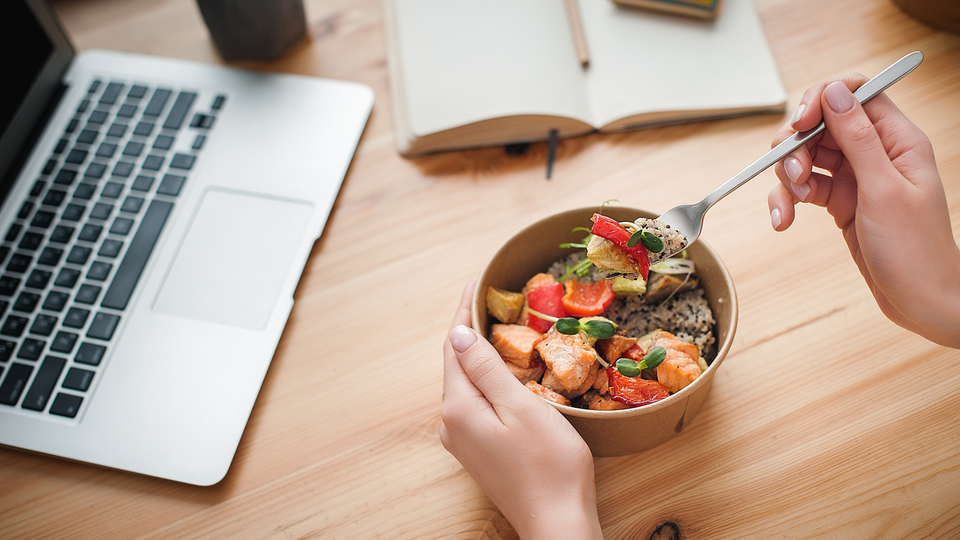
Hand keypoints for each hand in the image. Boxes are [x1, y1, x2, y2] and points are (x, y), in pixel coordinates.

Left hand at [440, 282, 603, 538]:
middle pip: (455, 364)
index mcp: (458, 408)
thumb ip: (488, 370)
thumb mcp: (522, 408)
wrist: (557, 523)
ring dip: (477, 353)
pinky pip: (473, 402)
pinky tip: (500, 369)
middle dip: (468, 329)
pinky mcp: (476, 451)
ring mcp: (462, 441)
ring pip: (464, 383)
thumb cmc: (549, 465)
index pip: (454, 347)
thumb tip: (459, 334)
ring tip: (495, 322)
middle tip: (487, 296)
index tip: (476, 281)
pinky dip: (483, 378)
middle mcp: (451, 424)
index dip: (464, 311)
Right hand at [768, 76, 959, 347]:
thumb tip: (834, 92)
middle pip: (821, 125)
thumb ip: (857, 138)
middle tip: (794, 175)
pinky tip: (782, 221)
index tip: (800, 125)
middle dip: (796, 147)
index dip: (821, 100)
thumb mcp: (883, 190)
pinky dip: (787, 201)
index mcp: (897, 140)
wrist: (919, 300)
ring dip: (788, 177)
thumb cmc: (916, 250)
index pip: (855, 94)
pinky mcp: (839, 200)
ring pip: (806, 156)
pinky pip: (803, 187)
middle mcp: (875, 152)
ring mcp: (856, 176)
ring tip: (790, 205)